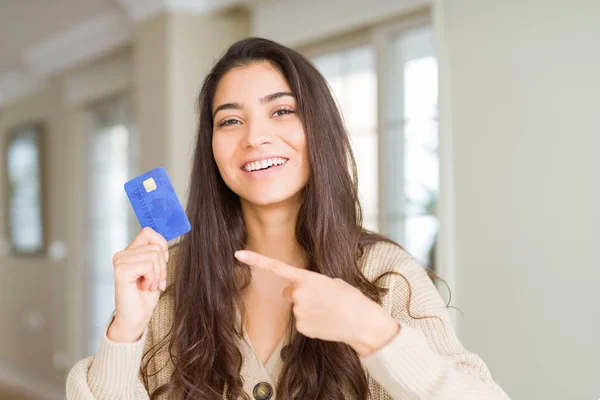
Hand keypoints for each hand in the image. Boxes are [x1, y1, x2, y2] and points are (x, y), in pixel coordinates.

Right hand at [108, 227, 168, 342]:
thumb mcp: (156, 270)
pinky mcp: (121, 270)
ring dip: (158, 274)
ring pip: (154, 255)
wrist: (136, 317)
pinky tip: (144, 287)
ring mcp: (120, 261)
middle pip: (155, 246)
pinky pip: (149, 264)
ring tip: (149, 285)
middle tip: (155, 281)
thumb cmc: (145, 296)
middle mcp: (122, 254)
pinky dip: (152, 278)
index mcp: (129, 252)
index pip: (148, 232)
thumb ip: (156, 253)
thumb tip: (163, 241)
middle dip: (162, 266)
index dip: (161, 245)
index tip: (161, 263)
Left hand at [234, 250, 399, 355]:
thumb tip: (298, 294)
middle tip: (322, 299)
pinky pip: (302, 322)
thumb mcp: (331, 282)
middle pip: (290, 293)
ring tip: (328, 311)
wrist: (362, 322)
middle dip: (301, 295)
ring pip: (297, 308)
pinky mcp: (301, 327)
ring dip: (309, 309)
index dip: (255, 260)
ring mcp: (298, 311)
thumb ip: (310, 284)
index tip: (237, 254)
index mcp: (307, 277)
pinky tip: (326, 322)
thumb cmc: (350, 299)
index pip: (276, 267)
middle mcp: (298, 293)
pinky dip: (312, 323)